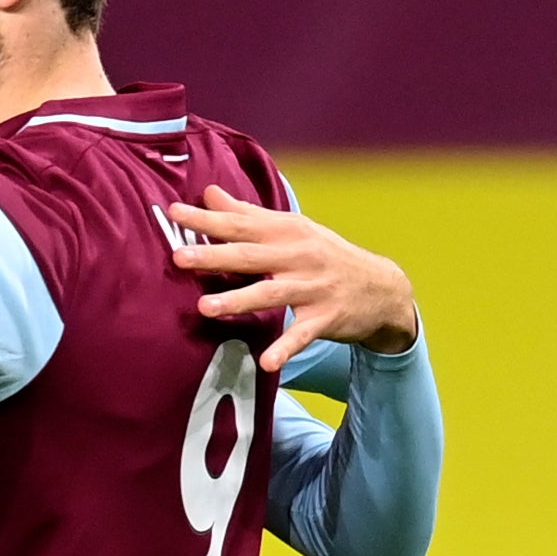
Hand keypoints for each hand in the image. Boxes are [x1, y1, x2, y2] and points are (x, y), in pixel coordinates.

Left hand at [171, 186, 420, 370]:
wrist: (384, 288)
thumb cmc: (324, 255)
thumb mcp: (292, 229)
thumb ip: (247, 214)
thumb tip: (207, 193)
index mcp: (287, 232)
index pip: (241, 224)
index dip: (207, 220)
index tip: (173, 213)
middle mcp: (299, 256)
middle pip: (251, 256)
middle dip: (214, 256)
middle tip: (178, 258)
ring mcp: (313, 288)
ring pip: (272, 294)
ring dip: (239, 300)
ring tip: (205, 307)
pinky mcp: (326, 318)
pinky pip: (302, 335)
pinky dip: (285, 348)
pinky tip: (266, 362)